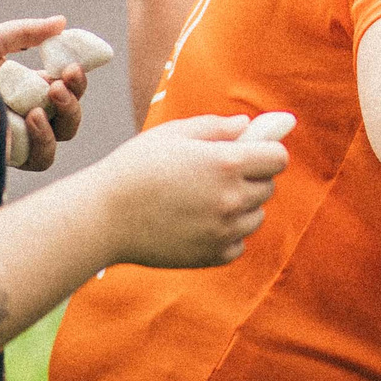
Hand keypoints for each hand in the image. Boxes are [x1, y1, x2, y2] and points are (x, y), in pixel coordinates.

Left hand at [0, 15, 86, 172]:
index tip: (71, 65)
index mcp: (24, 89)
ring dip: (66, 117)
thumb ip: (27, 33)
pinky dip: (45, 140)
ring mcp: (14, 135)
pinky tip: (32, 117)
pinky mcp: (2, 153)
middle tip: (61, 82)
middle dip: (74, 99)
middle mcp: (23, 114)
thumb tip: (62, 22)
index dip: (75, 80)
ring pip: (59, 139)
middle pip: (68, 118)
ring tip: (50, 96)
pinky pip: (39, 159)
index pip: (64, 90)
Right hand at [89, 114, 291, 268]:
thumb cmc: (136, 167)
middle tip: (215, 175)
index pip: (278, 158)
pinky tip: (200, 223)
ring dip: (241, 206)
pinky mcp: (213, 255)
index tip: (249, 152)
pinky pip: (239, 242)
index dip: (265, 151)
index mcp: (227, 163)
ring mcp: (224, 230)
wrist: (103, 217)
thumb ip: (218, 127)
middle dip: (251, 177)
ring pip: (256, 215)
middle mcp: (232, 198)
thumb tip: (248, 125)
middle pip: (268, 186)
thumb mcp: (175, 134)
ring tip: (204, 199)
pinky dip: (227, 234)